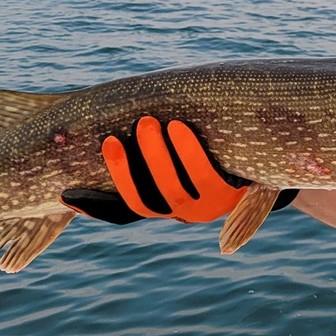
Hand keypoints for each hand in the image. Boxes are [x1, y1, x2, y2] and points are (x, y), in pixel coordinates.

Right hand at [62, 116, 296, 223]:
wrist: (270, 151)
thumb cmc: (212, 143)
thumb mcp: (178, 147)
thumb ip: (145, 146)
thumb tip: (83, 130)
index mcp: (163, 204)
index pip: (122, 213)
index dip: (94, 208)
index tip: (65, 193)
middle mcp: (183, 211)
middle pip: (147, 201)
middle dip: (130, 169)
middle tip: (120, 134)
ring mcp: (209, 206)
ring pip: (175, 190)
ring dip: (159, 157)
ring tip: (151, 123)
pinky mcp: (234, 192)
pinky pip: (208, 176)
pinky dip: (191, 152)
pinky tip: (181, 127)